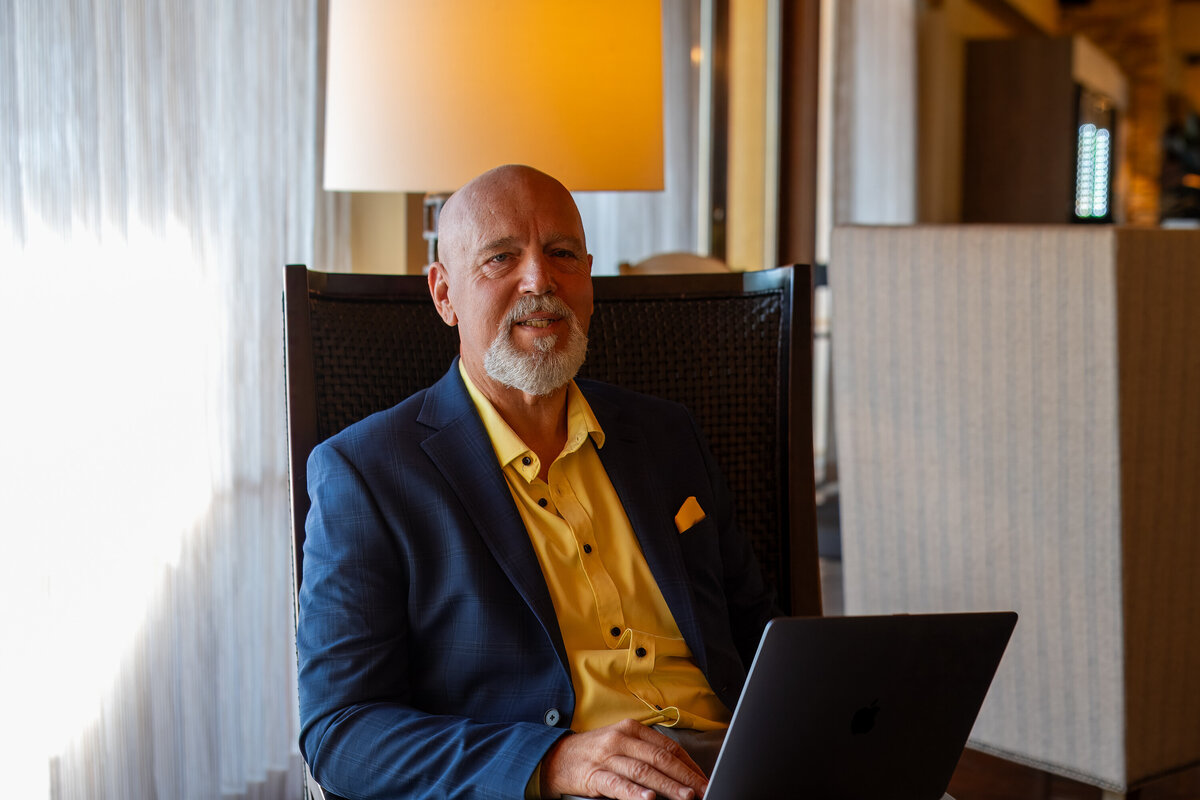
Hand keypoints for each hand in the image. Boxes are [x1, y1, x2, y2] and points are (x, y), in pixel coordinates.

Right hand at [540, 719, 707, 799]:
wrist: (556, 757)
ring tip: (686, 796)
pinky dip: (634, 792)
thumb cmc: (594, 752)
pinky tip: (648, 799)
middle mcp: (621, 739)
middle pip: (660, 758)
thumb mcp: (621, 743)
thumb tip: (679, 770)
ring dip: (668, 785)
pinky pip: (617, 784)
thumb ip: (646, 752)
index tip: (704, 778)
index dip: (689, 764)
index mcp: (631, 729)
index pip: (668, 746)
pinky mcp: (594, 775)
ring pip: (644, 771)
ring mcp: (607, 756)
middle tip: (703, 789)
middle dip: (686, 776)